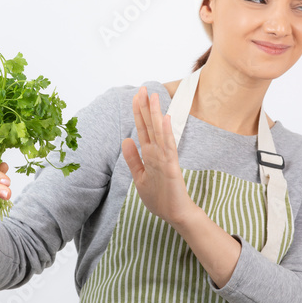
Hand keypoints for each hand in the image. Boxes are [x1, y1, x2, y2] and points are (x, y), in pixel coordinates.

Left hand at [121, 87, 196, 227]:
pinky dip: (166, 133)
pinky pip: (168, 148)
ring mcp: (165, 159)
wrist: (175, 214)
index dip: (139, 112)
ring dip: (156, 114)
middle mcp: (157, 153)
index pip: (142, 129)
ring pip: (159, 132)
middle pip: (150, 126)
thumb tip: (125, 140)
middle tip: (143, 88)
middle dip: (146, 107)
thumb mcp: (140, 177)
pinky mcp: (172, 168)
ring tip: (154, 97)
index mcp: (149, 154)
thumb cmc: (161, 197)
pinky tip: (165, 120)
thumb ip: (133, 159)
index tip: (136, 95)